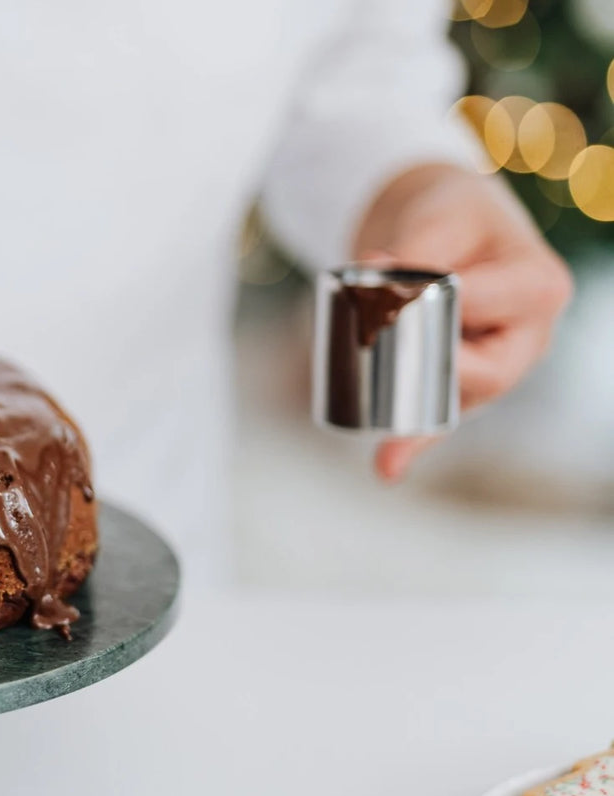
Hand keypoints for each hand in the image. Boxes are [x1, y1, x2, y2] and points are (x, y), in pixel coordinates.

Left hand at [351, 164, 572, 481]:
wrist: (448, 228)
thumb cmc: (457, 217)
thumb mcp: (444, 213)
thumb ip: (417, 245)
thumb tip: (378, 273)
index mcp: (538, 288)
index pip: (486, 306)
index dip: (434, 302)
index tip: (384, 291)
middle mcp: (527, 336)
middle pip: (484, 371)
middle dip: (425, 361)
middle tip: (372, 341)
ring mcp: (496, 365)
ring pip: (459, 400)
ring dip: (419, 417)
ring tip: (385, 444)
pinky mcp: (460, 382)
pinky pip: (439, 416)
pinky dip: (414, 440)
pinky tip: (387, 466)